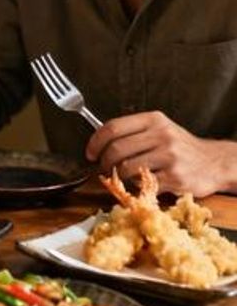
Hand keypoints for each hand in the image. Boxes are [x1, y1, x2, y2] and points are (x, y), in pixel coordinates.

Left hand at [85, 110, 230, 195]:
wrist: (215, 162)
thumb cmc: (180, 147)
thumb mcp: (159, 129)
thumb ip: (133, 132)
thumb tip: (99, 141)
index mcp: (154, 120)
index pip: (113, 127)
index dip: (95, 142)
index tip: (90, 152)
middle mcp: (162, 135)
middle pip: (116, 148)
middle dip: (103, 162)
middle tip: (102, 168)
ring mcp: (169, 157)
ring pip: (126, 167)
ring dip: (117, 175)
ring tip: (120, 176)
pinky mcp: (175, 177)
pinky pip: (142, 183)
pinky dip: (135, 186)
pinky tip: (139, 183)